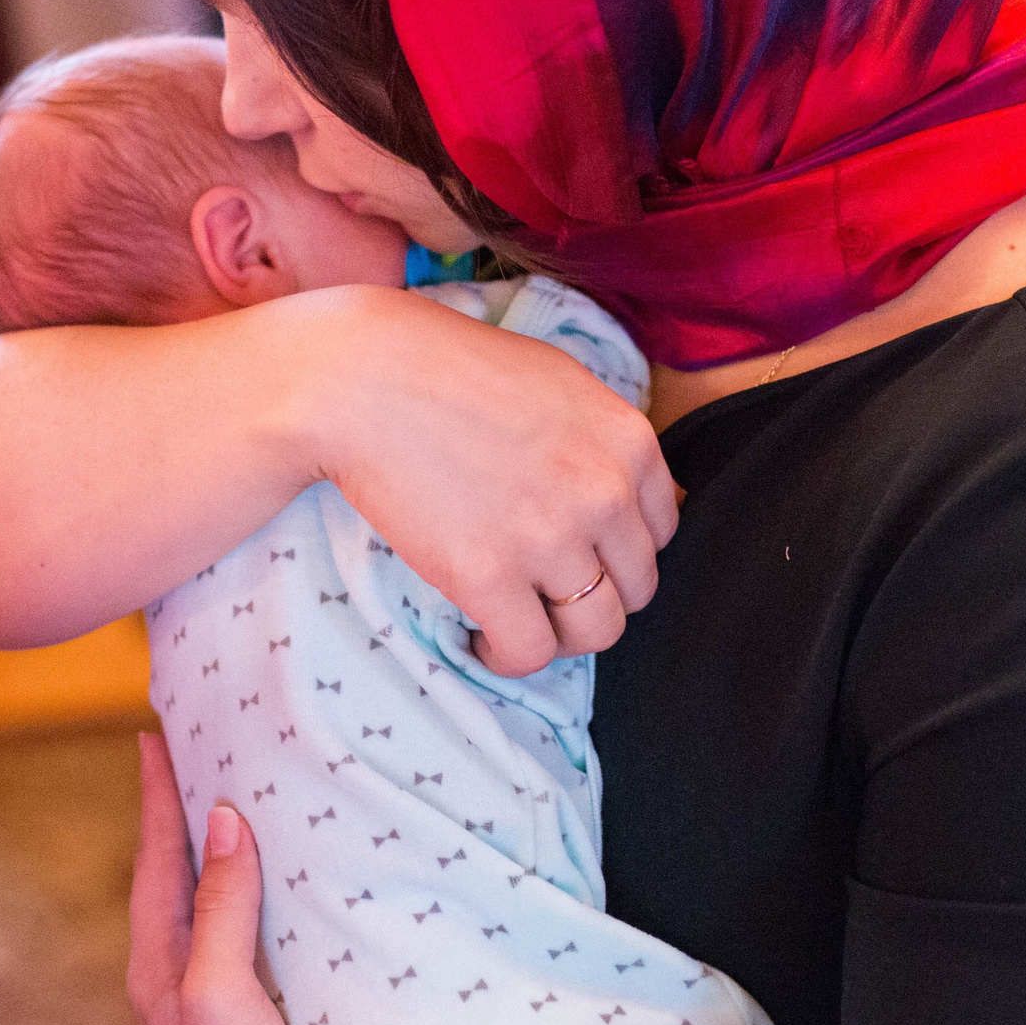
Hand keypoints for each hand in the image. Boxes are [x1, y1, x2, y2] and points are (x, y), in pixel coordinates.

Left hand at [128, 734, 350, 1024]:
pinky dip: (276, 899)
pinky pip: (267, 939)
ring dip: (236, 853)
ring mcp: (228, 1002)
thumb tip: (225, 816)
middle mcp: (186, 979)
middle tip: (199, 752)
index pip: (156, 859)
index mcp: (159, 969)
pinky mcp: (273, 1022)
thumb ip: (220, 907)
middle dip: (191, 814)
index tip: (152, 734)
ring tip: (251, 799)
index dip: (158, 794)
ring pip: (226, 907)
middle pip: (184, 876)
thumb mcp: (215, 992)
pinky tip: (303, 887)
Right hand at [296, 289, 680, 678]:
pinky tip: (482, 633)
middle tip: (543, 586)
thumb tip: (628, 498)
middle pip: (636, 587)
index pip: (663, 531)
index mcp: (628, 441)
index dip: (617, 548)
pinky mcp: (487, 576)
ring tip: (519, 616)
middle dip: (593, 592)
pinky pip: (530, 652)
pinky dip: (508, 655)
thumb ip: (603, 442)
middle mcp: (603, 492)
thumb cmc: (450, 369)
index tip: (578, 550)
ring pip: (595, 631)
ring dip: (560, 633)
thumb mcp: (559, 384)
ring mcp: (548, 537)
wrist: (362, 378)